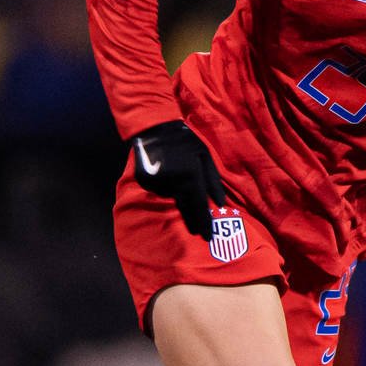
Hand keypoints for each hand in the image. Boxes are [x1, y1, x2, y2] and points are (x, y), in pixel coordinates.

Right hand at [129, 120, 226, 238]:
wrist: (156, 128)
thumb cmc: (186, 142)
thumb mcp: (205, 157)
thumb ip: (213, 181)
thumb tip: (220, 203)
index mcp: (191, 175)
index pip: (199, 205)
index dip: (204, 222)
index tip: (207, 236)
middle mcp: (173, 181)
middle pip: (185, 208)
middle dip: (192, 220)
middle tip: (197, 232)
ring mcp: (157, 182)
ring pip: (171, 197)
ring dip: (178, 196)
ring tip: (178, 180)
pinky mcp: (145, 181)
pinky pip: (159, 191)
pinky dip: (165, 187)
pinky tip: (166, 175)